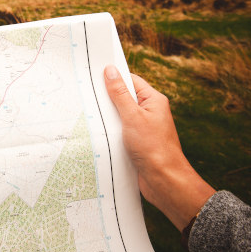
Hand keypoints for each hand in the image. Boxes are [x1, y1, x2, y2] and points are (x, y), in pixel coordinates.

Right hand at [103, 65, 214, 229]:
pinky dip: (109, 132)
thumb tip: (110, 71)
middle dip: (107, 98)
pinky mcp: (137, 143)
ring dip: (107, 117)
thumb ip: (120, 94)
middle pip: (124, 97)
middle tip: (87, 94)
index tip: (94, 74)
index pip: (131, 80)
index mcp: (153, 100)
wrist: (164, 180)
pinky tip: (96, 133)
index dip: (114, 77)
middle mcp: (149, 112)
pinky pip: (119, 131)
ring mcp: (143, 128)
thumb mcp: (132, 116)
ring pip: (120, 116)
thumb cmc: (153, 147)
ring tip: (88, 113)